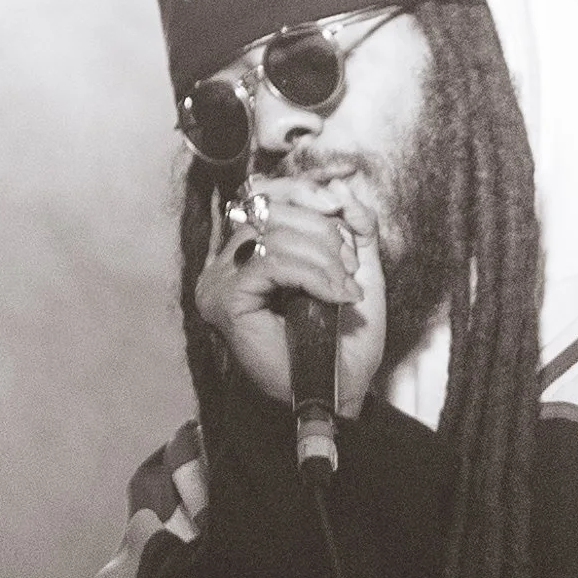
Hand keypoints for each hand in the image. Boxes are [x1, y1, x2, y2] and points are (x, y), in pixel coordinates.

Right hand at [195, 175, 389, 421]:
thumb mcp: (357, 268)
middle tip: (350, 271)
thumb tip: (342, 186)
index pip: (270, 194)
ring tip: (345, 289)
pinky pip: (271, 262)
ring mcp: (220, 279)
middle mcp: (226, 260)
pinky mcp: (226, 299)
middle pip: (274, 209)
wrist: (339, 390)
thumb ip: (353, 225)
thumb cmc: (342, 340)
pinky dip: (312, 274)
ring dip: (323, 257)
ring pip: (274, 234)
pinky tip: (335, 295)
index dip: (309, 193)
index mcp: (251, 249)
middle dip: (324, 232)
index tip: (344, 214)